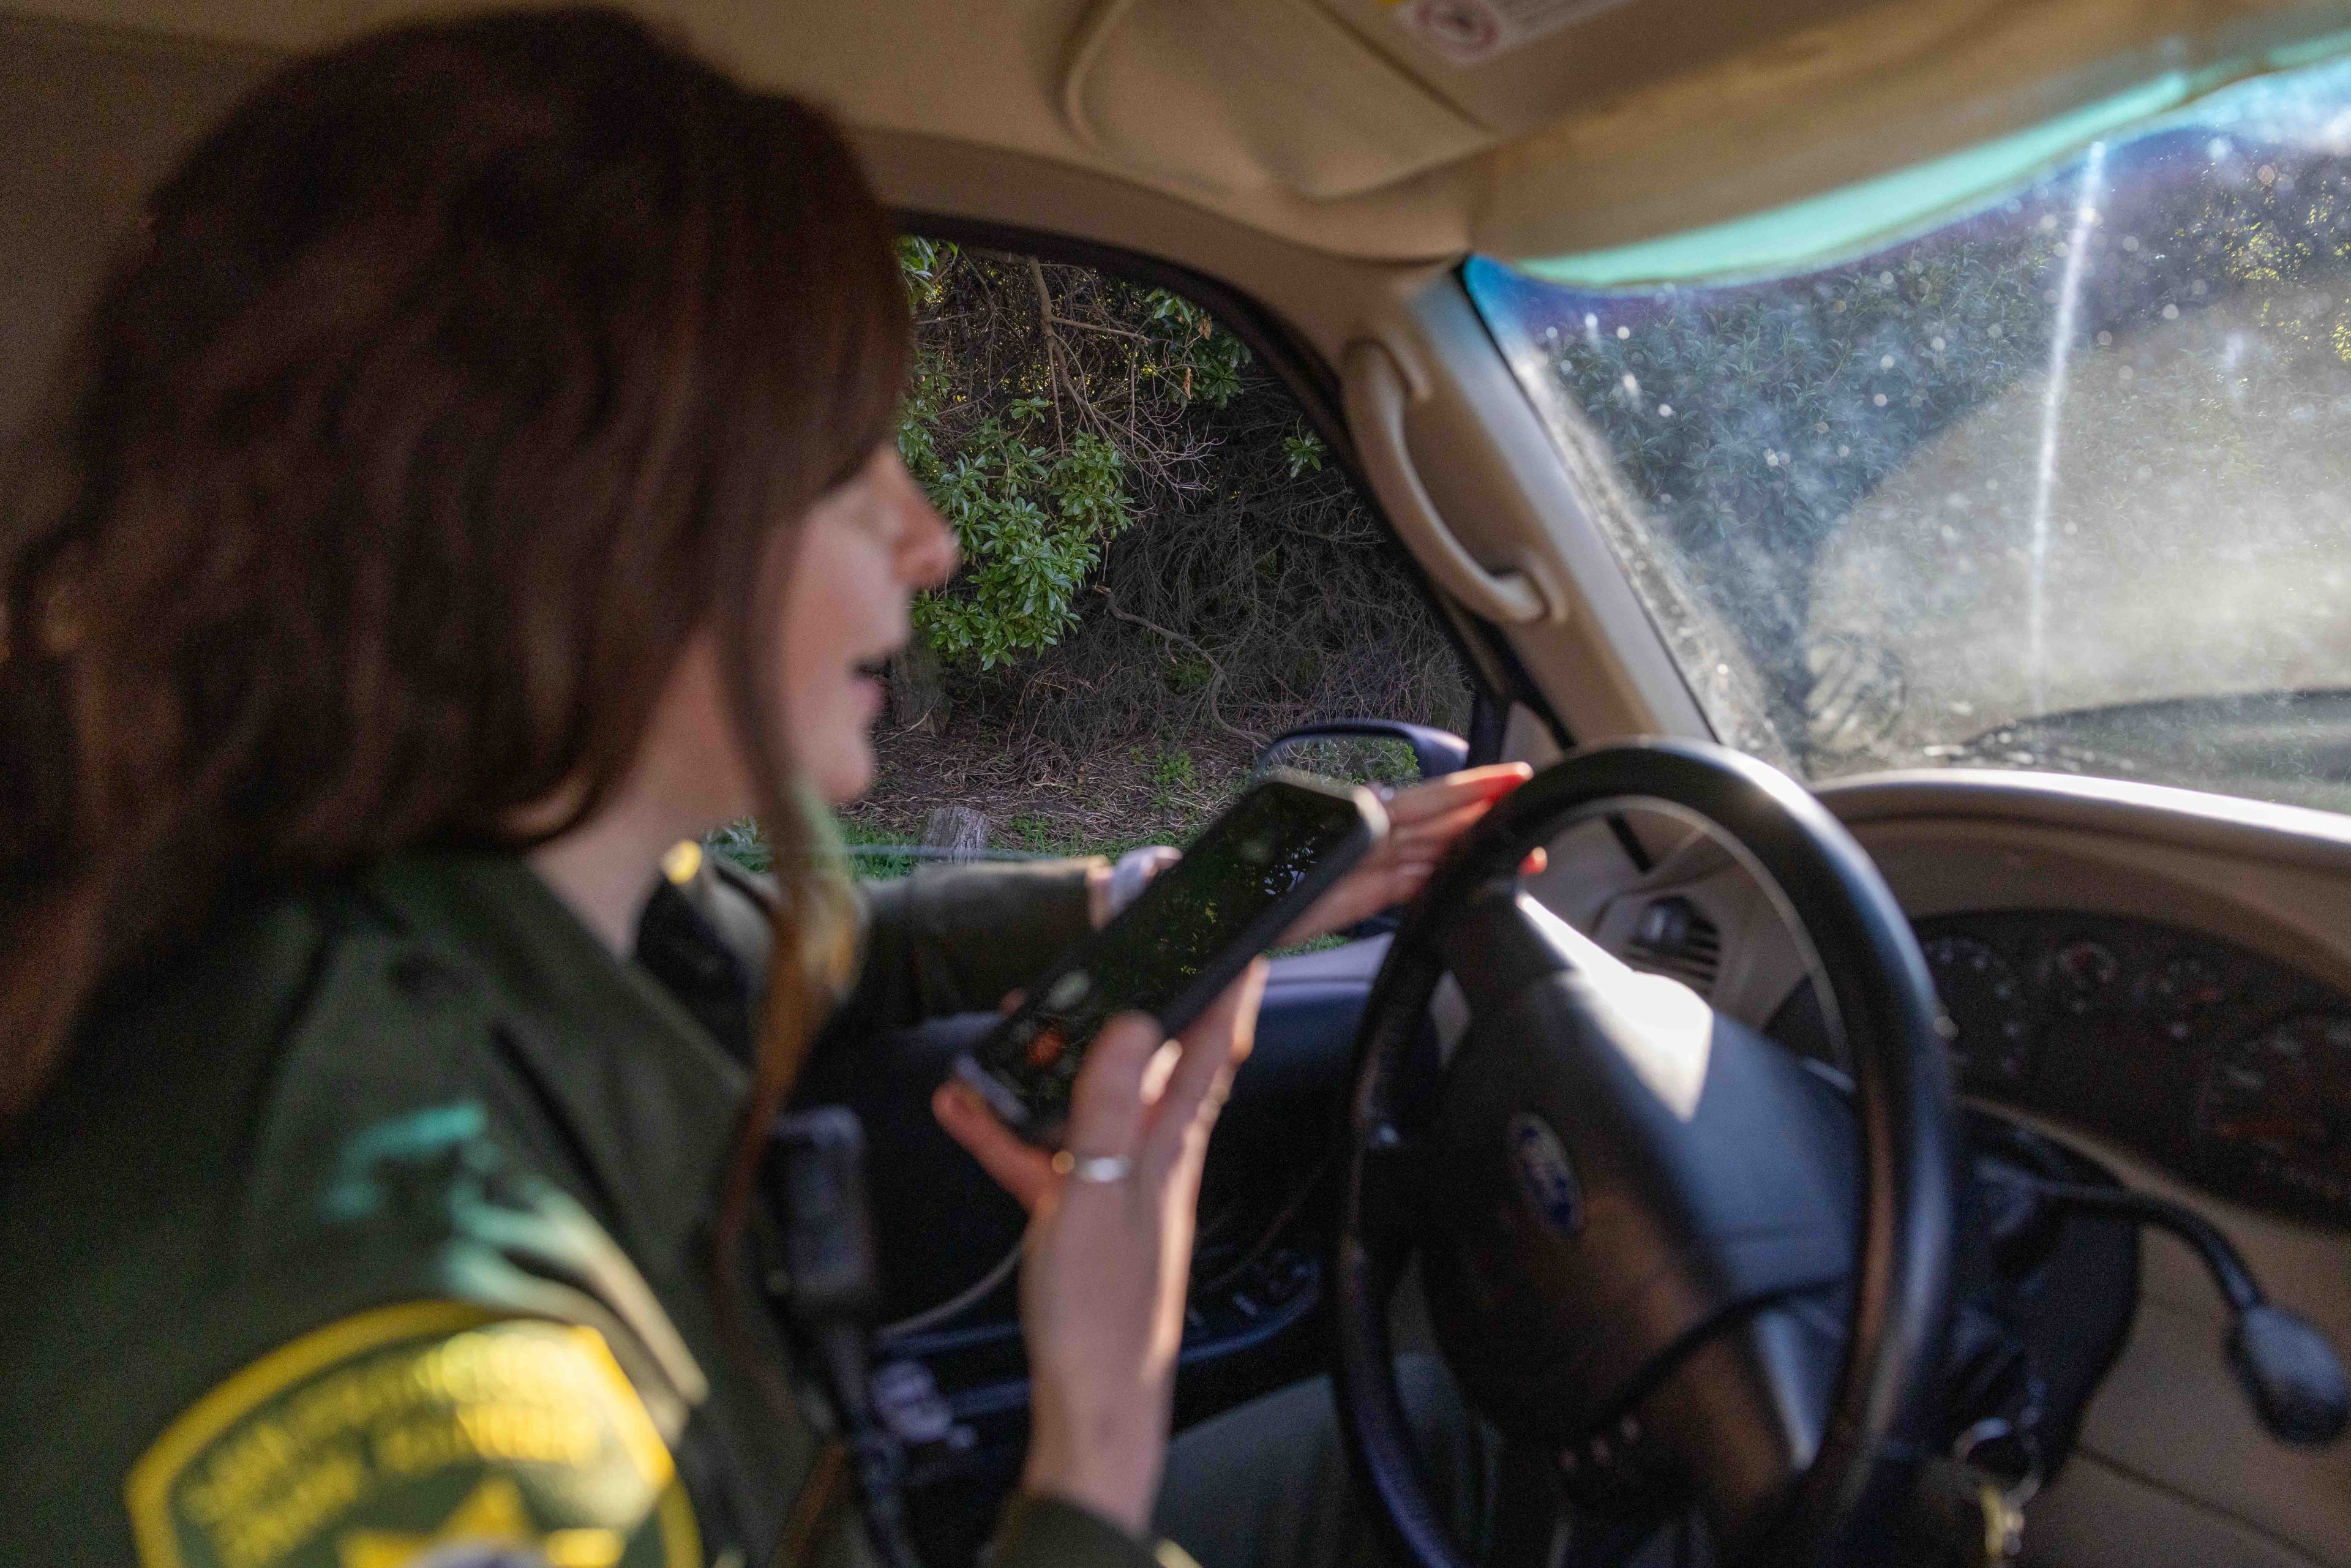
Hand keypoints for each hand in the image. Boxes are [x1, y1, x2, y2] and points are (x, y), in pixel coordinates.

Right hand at [932, 964, 1266, 1534]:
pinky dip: (1006, 1133)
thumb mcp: (1096, 1197)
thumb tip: (1135, 1025)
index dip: (1232, 993)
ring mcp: (1114, 1187)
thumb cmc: (1103, 1316)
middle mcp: (1152, 1160)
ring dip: (1049, 1066)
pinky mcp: (1077, 1218)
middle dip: (1125, 1009)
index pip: (1215, 1051)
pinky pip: (1042, 1158)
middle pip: (1148, 1066)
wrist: (1090, 1408)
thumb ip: (1108, 1110)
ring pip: (1086, 1106)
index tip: (1243, 941)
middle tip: (1098, 962)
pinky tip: (965, 1110)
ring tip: (1008, 1026)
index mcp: (1172, 1149)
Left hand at [1281, 763, 1543, 944]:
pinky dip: (1449, 878)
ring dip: (1476, 850)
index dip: (1470, 789)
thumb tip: (1366, 801)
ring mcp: (1375, 864)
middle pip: (1441, 822)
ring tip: (1521, 851)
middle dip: (1486, 818)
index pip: (1426, 798)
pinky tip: (1475, 877)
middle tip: (1532, 816)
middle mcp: (1372, 835)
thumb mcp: (1290, 845)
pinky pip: (1420, 881)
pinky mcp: (1372, 894)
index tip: (1509, 780)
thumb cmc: (1255, 873)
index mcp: (1359, 818)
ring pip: (1437, 851)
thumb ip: (1335, 828)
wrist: (1233, 911)